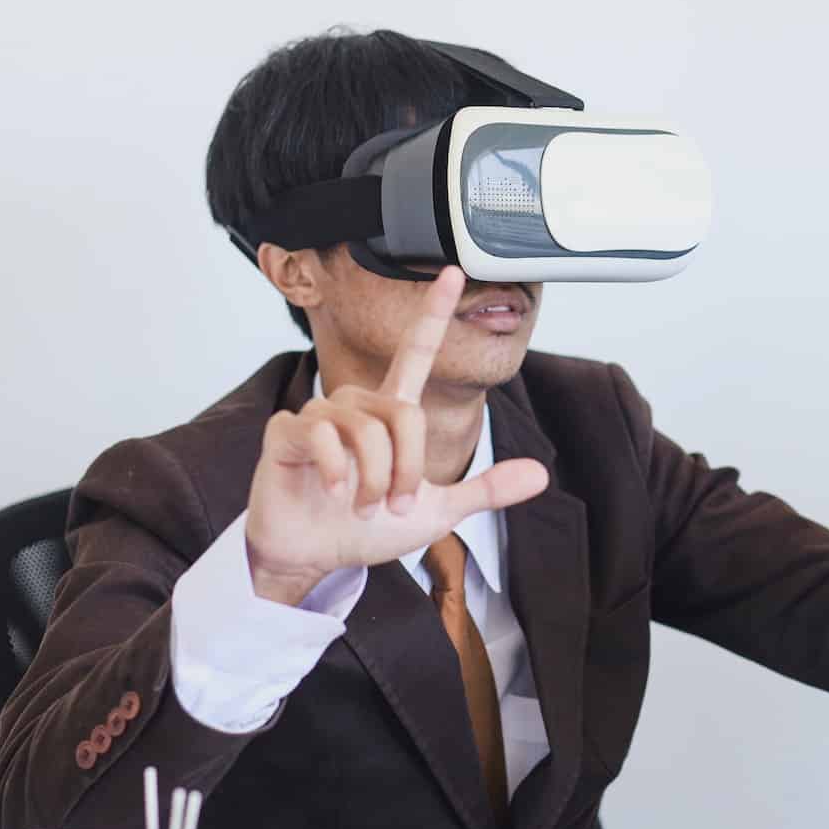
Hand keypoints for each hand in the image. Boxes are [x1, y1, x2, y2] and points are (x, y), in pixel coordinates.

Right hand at [244, 268, 548, 605]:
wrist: (314, 557)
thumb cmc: (364, 529)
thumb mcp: (435, 511)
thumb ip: (484, 489)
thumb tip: (541, 474)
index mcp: (391, 414)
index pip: (416, 352)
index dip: (433, 313)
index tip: (452, 272)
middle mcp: (358, 405)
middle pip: (406, 413)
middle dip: (408, 468)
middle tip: (392, 505)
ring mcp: (320, 415)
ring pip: (368, 430)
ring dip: (375, 480)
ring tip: (364, 507)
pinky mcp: (288, 433)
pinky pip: (323, 437)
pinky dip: (337, 471)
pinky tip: (334, 493)